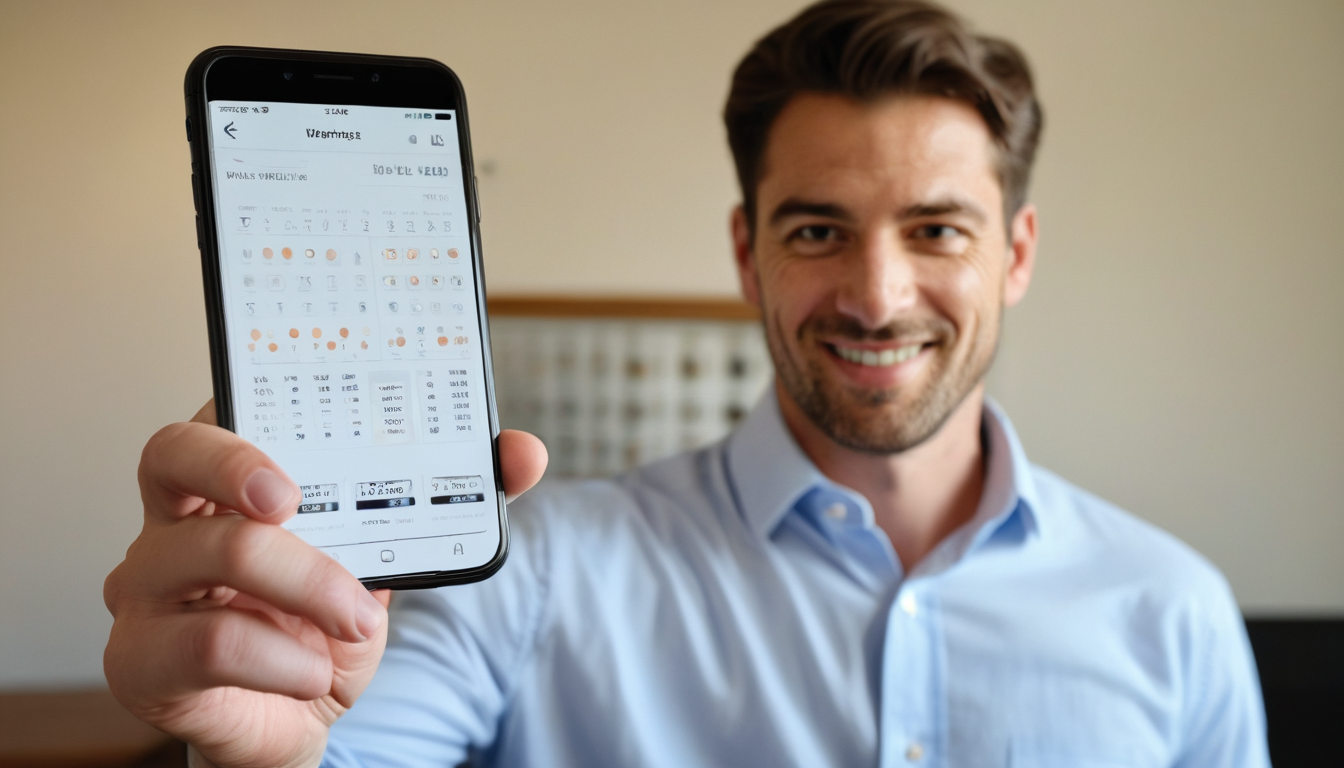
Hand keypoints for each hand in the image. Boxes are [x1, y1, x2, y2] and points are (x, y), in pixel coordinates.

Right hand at [104, 401, 547, 767]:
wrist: (299, 713)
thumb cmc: (325, 621)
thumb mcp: (391, 555)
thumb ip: (448, 499)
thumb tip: (522, 452)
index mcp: (229, 479)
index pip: (218, 409)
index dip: (246, 397)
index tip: (306, 403)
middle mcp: (173, 520)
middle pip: (172, 455)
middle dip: (236, 464)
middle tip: (293, 499)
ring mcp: (145, 588)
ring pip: (214, 553)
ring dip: (307, 586)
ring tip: (355, 620)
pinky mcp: (141, 660)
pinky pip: (210, 643)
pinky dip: (284, 658)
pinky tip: (310, 671)